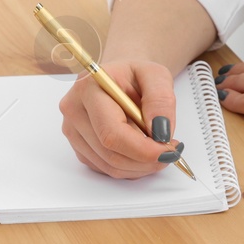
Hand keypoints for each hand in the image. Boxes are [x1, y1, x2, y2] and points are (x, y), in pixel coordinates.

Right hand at [58, 59, 179, 178]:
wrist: (118, 78)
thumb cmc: (134, 75)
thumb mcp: (155, 74)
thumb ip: (160, 99)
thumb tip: (160, 130)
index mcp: (88, 88)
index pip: (111, 132)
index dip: (142, 149)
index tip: (167, 150)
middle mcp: (74, 111)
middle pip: (110, 153)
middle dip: (146, 160)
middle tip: (170, 152)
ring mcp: (73, 132)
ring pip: (109, 166)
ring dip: (140, 166)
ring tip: (159, 149)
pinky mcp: (79, 147)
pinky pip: (106, 169)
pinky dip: (130, 167)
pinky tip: (142, 151)